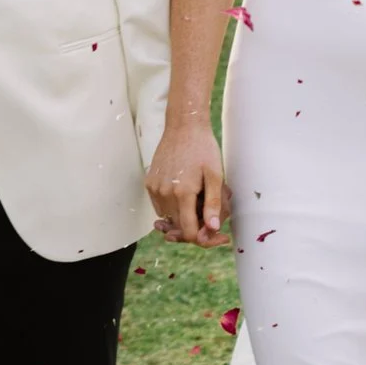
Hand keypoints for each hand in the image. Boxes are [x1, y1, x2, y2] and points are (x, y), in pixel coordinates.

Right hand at [147, 120, 229, 245]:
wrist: (184, 126)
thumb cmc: (203, 149)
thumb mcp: (215, 175)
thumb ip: (213, 203)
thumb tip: (213, 229)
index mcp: (182, 193)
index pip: (188, 232)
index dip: (203, 238)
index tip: (217, 233)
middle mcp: (164, 193)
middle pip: (178, 226)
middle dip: (195, 226)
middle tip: (211, 216)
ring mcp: (154, 188)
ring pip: (169, 217)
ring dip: (182, 216)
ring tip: (198, 200)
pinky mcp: (149, 182)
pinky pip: (160, 206)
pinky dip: (172, 206)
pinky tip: (185, 193)